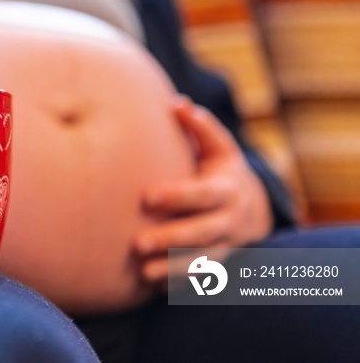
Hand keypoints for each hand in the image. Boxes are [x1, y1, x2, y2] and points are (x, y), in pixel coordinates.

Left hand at [134, 95, 273, 285]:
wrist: (255, 208)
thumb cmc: (223, 171)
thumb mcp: (219, 148)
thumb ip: (200, 128)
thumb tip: (177, 104)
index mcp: (227, 189)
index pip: (202, 194)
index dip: (176, 196)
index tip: (146, 197)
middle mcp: (230, 220)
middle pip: (201, 233)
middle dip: (170, 239)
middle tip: (136, 244)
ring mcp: (228, 246)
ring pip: (203, 262)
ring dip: (174, 269)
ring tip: (143, 273)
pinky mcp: (222, 265)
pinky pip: (204, 280)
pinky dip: (181, 285)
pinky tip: (154, 286)